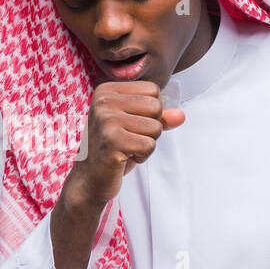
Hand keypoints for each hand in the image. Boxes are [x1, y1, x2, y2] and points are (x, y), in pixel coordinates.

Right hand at [65, 81, 184, 207]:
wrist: (89, 178)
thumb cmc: (112, 149)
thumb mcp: (135, 126)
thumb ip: (158, 117)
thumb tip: (180, 115)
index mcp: (106, 91)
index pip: (152, 90)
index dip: (150, 111)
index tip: (129, 125)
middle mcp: (104, 102)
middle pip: (156, 106)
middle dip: (151, 128)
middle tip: (128, 139)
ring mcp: (106, 121)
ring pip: (155, 127)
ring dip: (146, 143)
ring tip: (125, 148)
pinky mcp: (112, 141)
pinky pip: (149, 145)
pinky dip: (142, 156)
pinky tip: (124, 157)